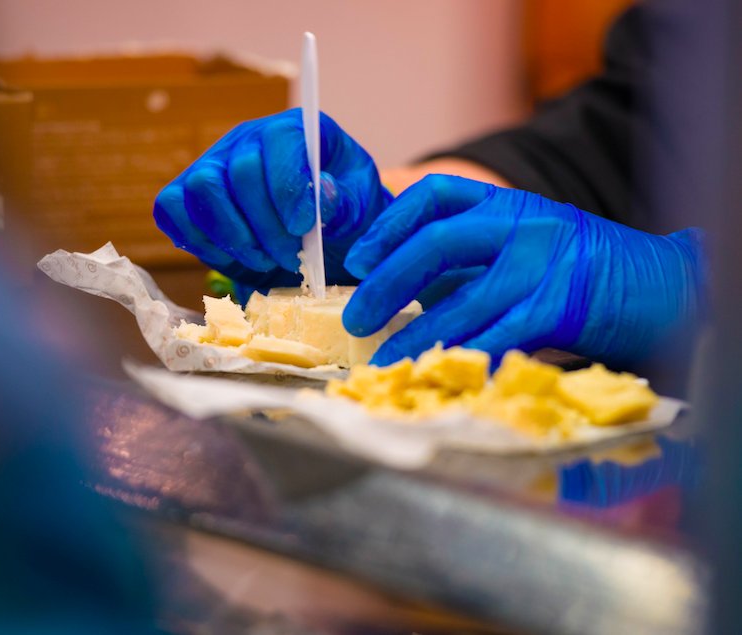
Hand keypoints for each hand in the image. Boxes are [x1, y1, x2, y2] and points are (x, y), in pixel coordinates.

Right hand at [154, 108, 390, 290]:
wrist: (318, 242)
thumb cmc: (341, 218)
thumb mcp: (359, 210)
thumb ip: (344, 203)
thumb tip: (319, 193)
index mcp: (295, 129)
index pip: (280, 140)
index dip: (288, 186)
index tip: (304, 228)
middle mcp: (248, 139)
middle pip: (240, 172)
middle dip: (265, 226)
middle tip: (290, 258)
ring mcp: (212, 164)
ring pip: (202, 189)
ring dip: (233, 237)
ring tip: (264, 260)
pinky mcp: (185, 195)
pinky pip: (172, 210)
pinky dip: (200, 241)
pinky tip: (233, 257)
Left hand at [342, 175, 705, 365]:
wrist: (672, 289)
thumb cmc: (594, 275)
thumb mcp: (530, 248)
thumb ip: (476, 262)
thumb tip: (406, 289)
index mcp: (511, 205)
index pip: (437, 196)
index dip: (389, 224)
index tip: (360, 256)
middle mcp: (524, 224)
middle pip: (435, 243)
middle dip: (386, 282)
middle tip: (358, 317)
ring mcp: (543, 263)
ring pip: (460, 302)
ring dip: (415, 336)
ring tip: (386, 359)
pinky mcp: (560, 307)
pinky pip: (497, 338)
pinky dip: (465, 360)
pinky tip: (442, 375)